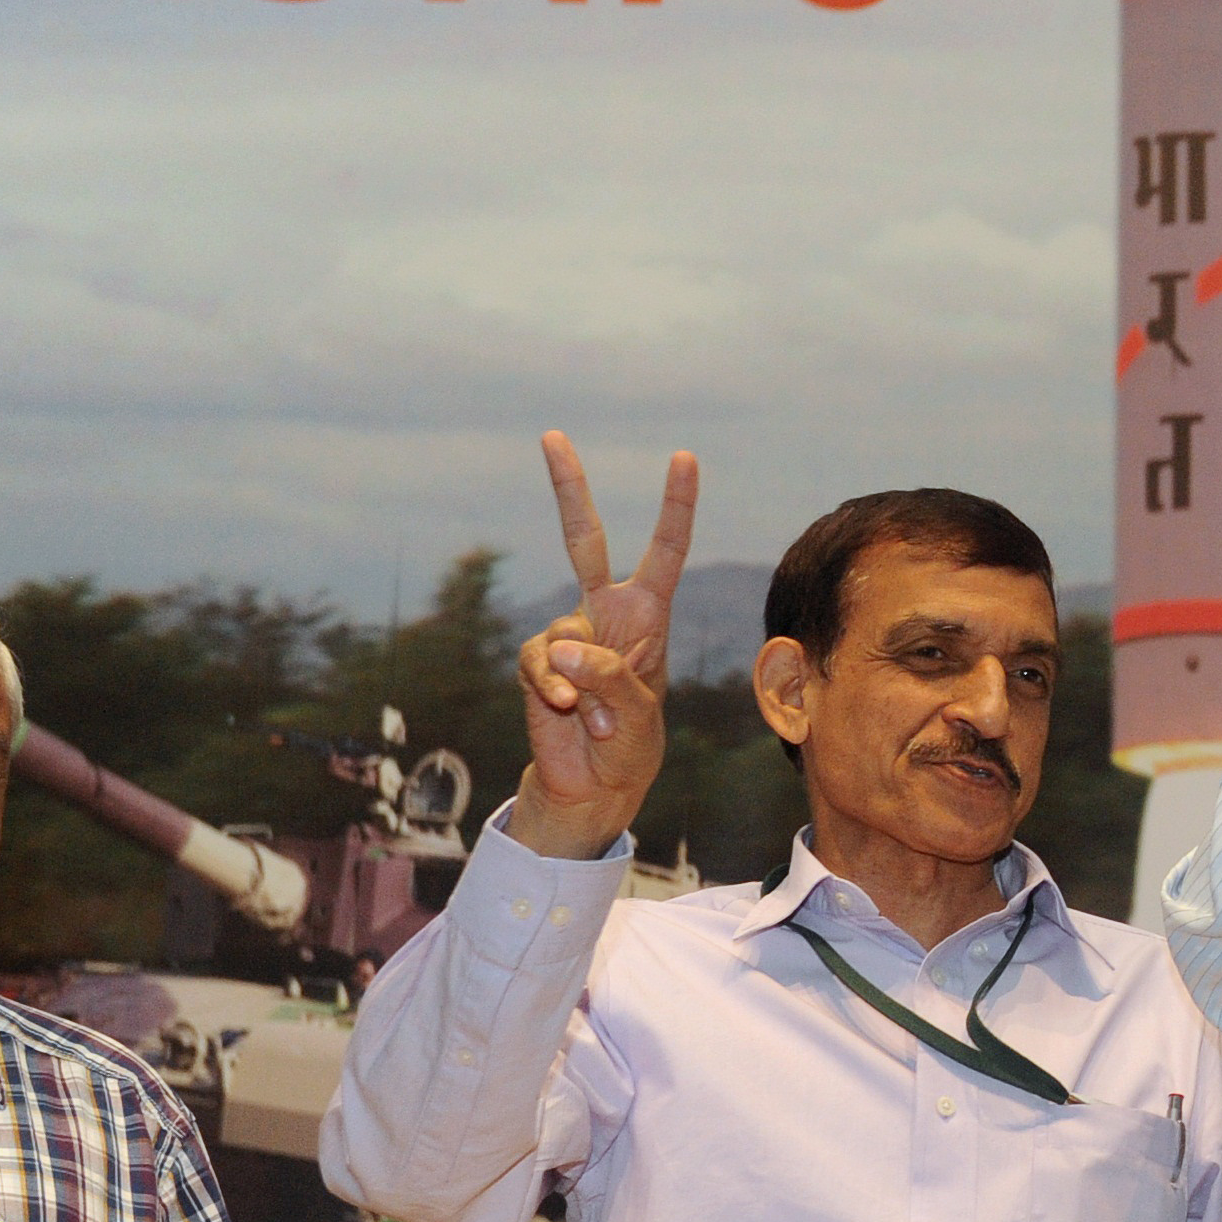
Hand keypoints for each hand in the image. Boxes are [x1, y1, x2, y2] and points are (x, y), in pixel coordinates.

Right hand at [507, 432, 696, 860]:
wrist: (593, 785)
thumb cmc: (630, 745)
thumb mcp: (636, 714)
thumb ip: (607, 679)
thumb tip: (562, 647)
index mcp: (648, 614)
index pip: (664, 551)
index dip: (675, 506)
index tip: (683, 458)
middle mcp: (605, 614)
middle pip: (583, 540)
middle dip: (567, 489)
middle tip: (552, 435)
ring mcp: (567, 636)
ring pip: (563, 631)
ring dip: (582, 683)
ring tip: (595, 716)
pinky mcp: (537, 663)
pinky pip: (538, 663)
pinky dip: (551, 690)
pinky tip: (565, 713)